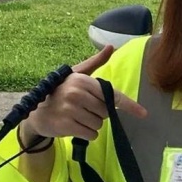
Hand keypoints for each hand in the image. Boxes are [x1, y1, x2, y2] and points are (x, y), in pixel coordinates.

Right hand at [20, 45, 146, 142]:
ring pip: (99, 124)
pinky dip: (87, 134)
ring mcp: (70, 109)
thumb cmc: (62, 92)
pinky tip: (74, 127)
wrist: (37, 112)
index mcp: (83, 80)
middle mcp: (77, 93)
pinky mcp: (66, 125)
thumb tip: (111, 47)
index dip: (129, 105)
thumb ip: (95, 62)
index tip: (144, 114)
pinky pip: (91, 134)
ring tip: (77, 117)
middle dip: (99, 114)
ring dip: (92, 125)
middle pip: (106, 112)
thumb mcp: (77, 75)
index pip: (112, 95)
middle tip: (83, 109)